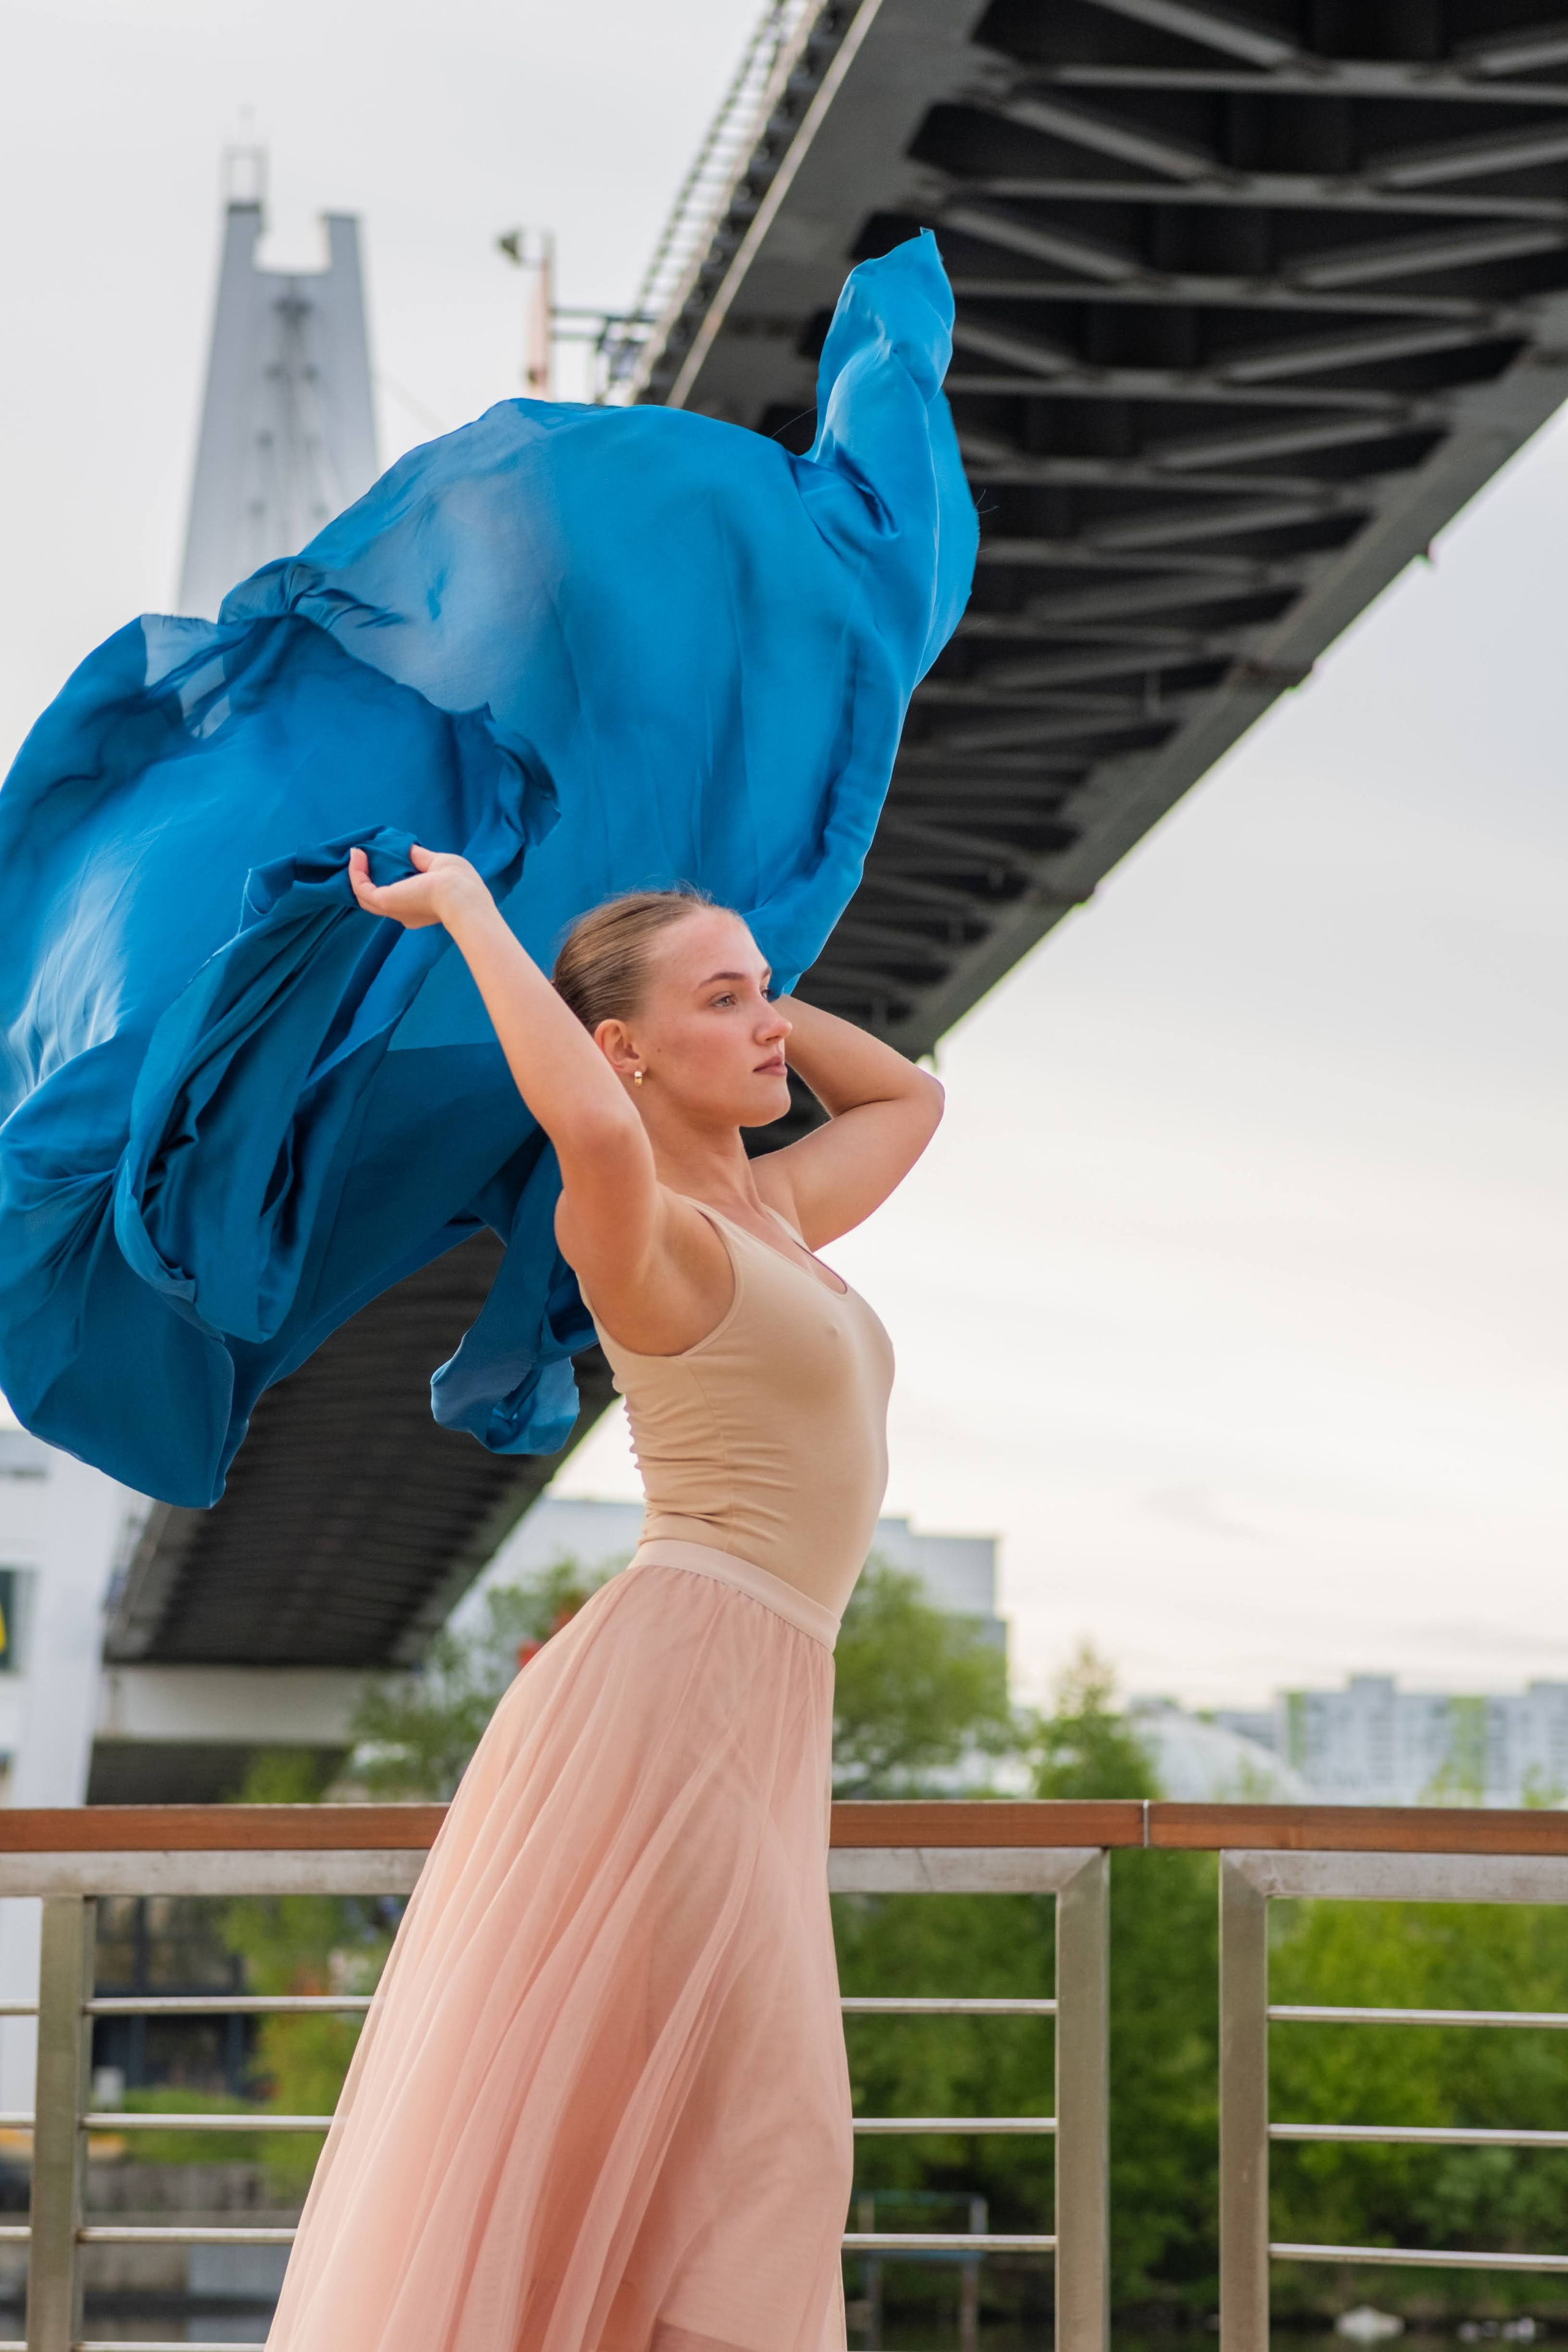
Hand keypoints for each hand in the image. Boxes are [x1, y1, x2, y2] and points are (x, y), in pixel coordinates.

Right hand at [348, 843, 491, 932]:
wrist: (460, 895)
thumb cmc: (457, 881)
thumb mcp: (437, 863)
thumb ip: (418, 857)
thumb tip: (404, 846)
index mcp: (419, 907)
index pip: (398, 894)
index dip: (387, 877)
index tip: (383, 858)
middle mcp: (404, 913)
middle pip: (377, 896)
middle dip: (367, 876)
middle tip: (363, 855)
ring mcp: (392, 909)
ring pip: (365, 894)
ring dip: (357, 872)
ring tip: (357, 852)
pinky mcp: (384, 902)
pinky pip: (361, 888)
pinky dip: (356, 871)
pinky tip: (357, 853)